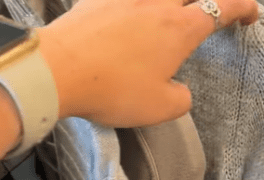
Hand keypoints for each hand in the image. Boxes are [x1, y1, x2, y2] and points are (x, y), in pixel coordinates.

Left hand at [37, 0, 258, 126]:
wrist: (58, 70)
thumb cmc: (111, 88)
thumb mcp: (158, 108)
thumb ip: (180, 98)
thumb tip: (178, 90)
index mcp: (178, 29)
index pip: (222, 7)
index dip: (242, 8)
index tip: (248, 13)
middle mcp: (154, 4)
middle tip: (207, 11)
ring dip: (168, 3)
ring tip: (166, 14)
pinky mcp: (97, 0)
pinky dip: (131, 6)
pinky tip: (126, 13)